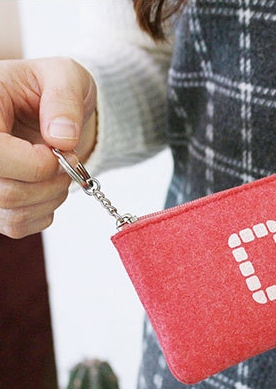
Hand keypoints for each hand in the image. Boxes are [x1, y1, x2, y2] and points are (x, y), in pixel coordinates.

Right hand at [0, 57, 96, 237]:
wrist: (56, 112)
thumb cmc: (56, 89)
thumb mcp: (66, 77)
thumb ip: (64, 100)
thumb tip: (61, 139)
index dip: (36, 164)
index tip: (63, 150)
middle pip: (5, 191)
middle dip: (51, 182)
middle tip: (69, 162)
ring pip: (11, 212)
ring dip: (51, 197)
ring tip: (61, 172)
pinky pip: (16, 225)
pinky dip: (44, 212)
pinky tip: (48, 187)